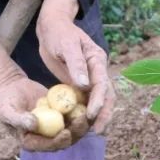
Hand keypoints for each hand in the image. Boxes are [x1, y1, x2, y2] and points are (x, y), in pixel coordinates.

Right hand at [0, 71, 85, 151]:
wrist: (10, 87)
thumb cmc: (4, 101)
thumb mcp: (7, 110)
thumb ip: (19, 119)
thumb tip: (34, 124)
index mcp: (32, 142)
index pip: (48, 146)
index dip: (59, 141)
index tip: (66, 132)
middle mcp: (46, 137)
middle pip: (66, 140)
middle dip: (76, 132)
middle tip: (83, 120)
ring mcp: (55, 126)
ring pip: (74, 129)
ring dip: (83, 122)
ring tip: (89, 111)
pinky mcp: (62, 114)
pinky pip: (74, 114)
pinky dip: (82, 110)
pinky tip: (89, 102)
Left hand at [37, 0, 115, 133]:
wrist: (53, 27)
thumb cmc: (58, 33)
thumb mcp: (66, 45)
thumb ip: (75, 64)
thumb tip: (85, 85)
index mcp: (97, 59)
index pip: (102, 83)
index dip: (98, 100)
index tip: (91, 114)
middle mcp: (98, 70)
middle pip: (107, 95)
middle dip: (104, 113)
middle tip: (97, 131)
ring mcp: (91, 77)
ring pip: (100, 99)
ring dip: (99, 116)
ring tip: (94, 132)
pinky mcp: (81, 83)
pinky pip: (87, 99)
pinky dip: (87, 112)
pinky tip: (82, 125)